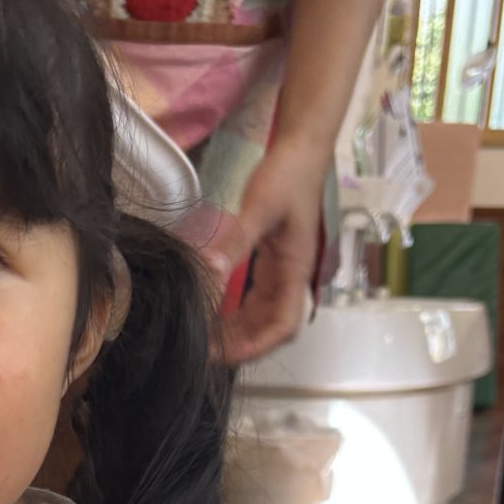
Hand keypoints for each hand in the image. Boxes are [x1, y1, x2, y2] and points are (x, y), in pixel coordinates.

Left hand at [210, 138, 328, 366]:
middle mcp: (290, 278)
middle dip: (239, 344)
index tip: (225, 353)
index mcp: (295, 271)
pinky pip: (252, 299)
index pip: (284, 326)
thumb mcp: (260, 208)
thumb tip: (209, 272)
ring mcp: (280, 272)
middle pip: (269, 328)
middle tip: (202, 349)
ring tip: (203, 336)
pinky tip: (211, 311)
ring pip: (259, 316)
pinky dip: (233, 311)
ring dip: (234, 330)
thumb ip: (236, 241)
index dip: (257, 346)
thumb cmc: (287, 176)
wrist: (301, 150)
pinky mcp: (269, 264)